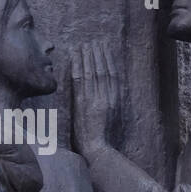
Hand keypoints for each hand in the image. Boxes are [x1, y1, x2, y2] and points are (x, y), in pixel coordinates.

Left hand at [70, 41, 121, 157]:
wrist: (97, 150)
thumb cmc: (103, 139)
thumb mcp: (112, 118)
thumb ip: (110, 104)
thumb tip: (109, 93)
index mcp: (116, 100)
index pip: (113, 75)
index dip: (109, 60)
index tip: (105, 49)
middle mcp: (107, 96)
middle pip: (103, 70)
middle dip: (99, 54)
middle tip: (95, 41)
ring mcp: (95, 98)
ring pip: (93, 72)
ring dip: (89, 56)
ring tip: (86, 44)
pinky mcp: (84, 102)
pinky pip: (81, 79)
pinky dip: (78, 65)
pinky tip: (75, 56)